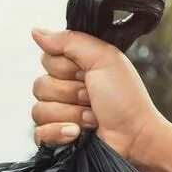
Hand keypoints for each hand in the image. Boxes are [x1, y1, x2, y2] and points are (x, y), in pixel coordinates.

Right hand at [30, 28, 169, 164]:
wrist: (135, 138)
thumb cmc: (126, 99)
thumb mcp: (103, 58)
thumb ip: (69, 41)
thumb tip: (36, 31)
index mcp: (74, 69)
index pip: (46, 60)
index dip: (65, 68)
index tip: (87, 74)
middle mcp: (64, 91)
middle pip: (40, 85)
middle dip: (70, 93)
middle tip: (92, 98)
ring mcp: (59, 117)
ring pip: (39, 110)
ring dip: (71, 114)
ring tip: (92, 118)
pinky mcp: (56, 140)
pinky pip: (39, 134)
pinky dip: (59, 133)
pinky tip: (77, 134)